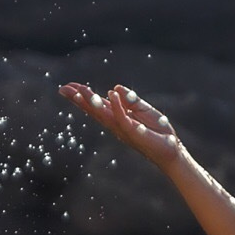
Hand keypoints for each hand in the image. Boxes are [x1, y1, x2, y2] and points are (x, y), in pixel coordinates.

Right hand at [58, 82, 185, 169]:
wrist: (171, 148)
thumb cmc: (156, 130)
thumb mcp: (141, 108)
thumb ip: (129, 98)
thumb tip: (114, 88)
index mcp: (116, 116)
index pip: (96, 104)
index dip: (82, 95)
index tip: (68, 86)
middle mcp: (116, 123)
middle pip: (93, 109)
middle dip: (78, 99)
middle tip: (63, 89)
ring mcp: (124, 128)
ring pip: (103, 113)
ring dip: (91, 102)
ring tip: (80, 91)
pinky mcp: (135, 131)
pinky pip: (124, 118)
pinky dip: (117, 106)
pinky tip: (111, 94)